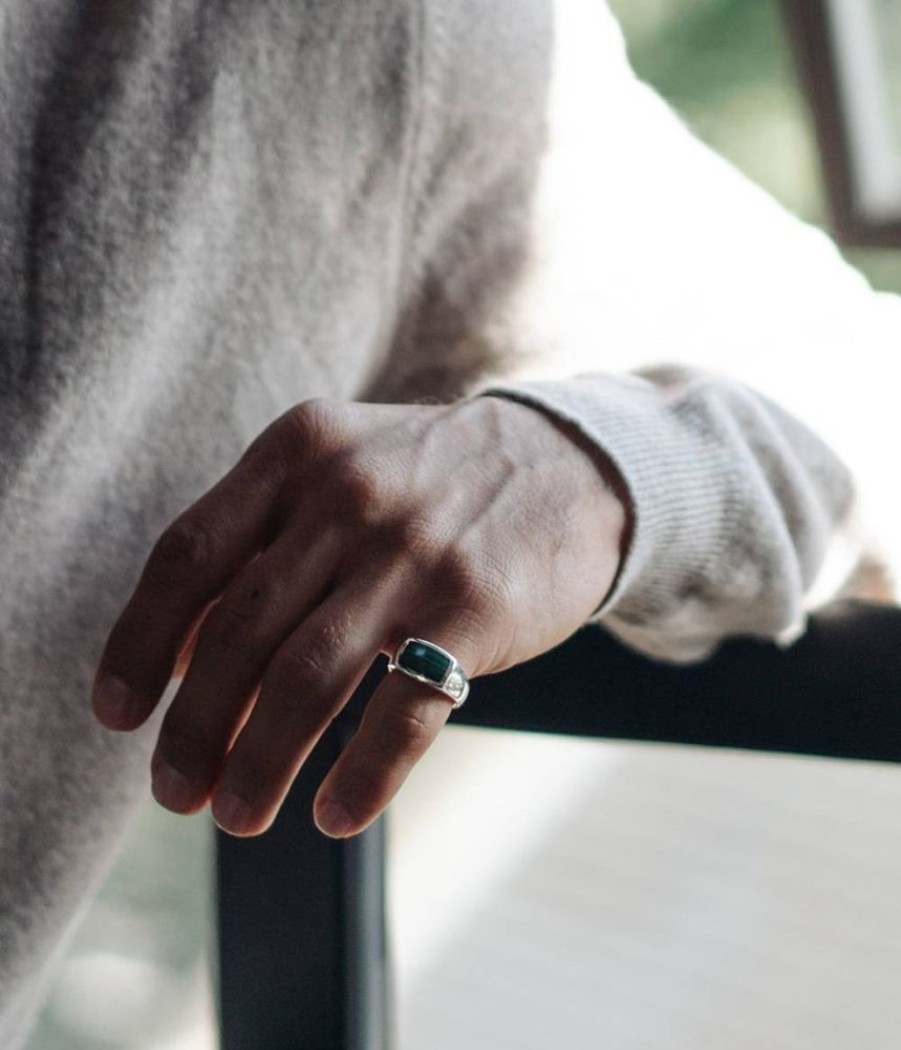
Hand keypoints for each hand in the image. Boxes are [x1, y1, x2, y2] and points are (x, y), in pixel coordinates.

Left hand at [91, 396, 627, 836]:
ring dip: (259, 765)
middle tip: (174, 792)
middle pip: (238, 633)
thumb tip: (180, 655)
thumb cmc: (428, 481)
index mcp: (296, 455)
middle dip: (194, 729)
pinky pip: (402, 714)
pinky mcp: (474, 609)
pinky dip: (361, 778)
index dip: (140, 643)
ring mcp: (413, 554)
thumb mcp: (338, 468)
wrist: (568, 465)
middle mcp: (347, 498)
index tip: (118, 715)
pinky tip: (335, 815)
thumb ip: (260, 537)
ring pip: (307, 682)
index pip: (187, 555)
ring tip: (238, 816)